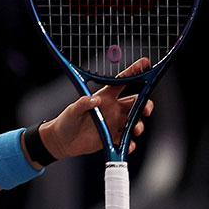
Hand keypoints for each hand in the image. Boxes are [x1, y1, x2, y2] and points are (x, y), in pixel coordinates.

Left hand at [39, 58, 155, 160]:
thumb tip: (95, 100)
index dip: (134, 72)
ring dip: (138, 125)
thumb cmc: (65, 122)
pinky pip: (125, 139)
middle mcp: (112, 109)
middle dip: (145, 105)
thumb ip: (83, 103)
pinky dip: (130, 143)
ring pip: (134, 121)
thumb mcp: (72, 110)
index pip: (122, 82)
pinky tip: (128, 145)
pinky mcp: (111, 137)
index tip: (145, 63)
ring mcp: (113, 123)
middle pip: (135, 103)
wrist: (61, 142)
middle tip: (146, 110)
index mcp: (104, 97)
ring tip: (135, 130)